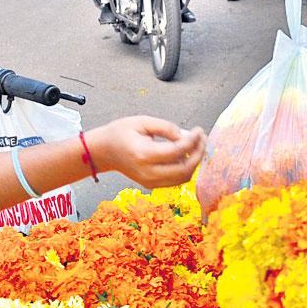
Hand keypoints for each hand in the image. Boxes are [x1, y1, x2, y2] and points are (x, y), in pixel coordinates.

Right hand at [90, 117, 205, 189]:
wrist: (104, 151)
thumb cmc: (120, 133)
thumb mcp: (142, 121)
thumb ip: (165, 127)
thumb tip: (185, 136)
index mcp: (144, 154)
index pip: (178, 151)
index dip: (193, 140)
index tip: (198, 130)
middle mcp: (148, 172)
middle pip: (184, 169)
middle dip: (198, 153)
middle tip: (202, 138)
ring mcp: (150, 182)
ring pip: (183, 178)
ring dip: (194, 162)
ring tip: (197, 146)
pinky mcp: (151, 185)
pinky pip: (175, 181)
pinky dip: (185, 169)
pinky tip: (187, 155)